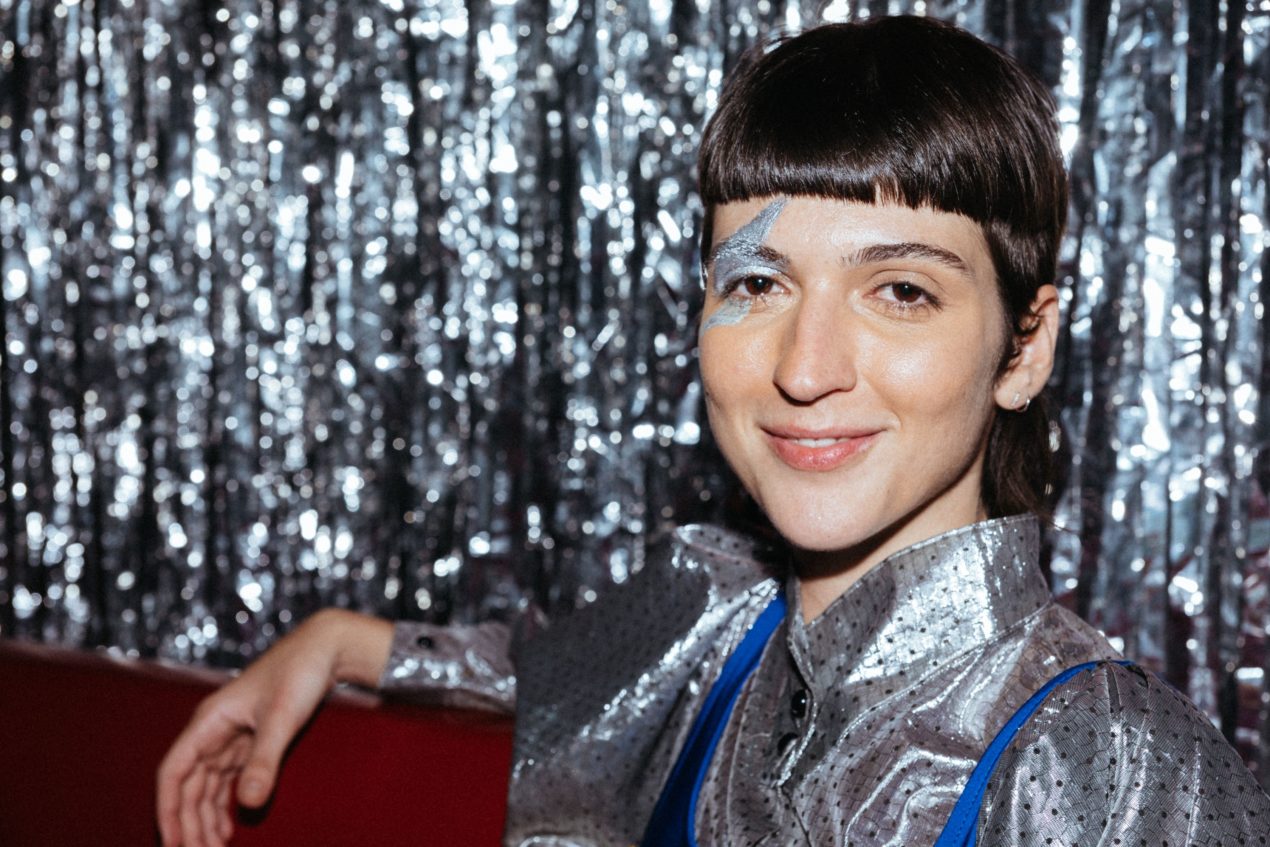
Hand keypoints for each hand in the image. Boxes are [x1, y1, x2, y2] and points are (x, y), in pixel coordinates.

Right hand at [156, 609, 393, 846]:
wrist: (325, 647)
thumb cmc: (299, 673)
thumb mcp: (281, 718)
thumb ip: (265, 761)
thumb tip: (249, 804)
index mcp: (209, 721)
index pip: (174, 772)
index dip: (169, 810)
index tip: (172, 842)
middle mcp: (213, 730)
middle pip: (189, 785)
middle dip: (189, 823)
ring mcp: (231, 736)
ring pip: (206, 786)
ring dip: (205, 818)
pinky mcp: (250, 740)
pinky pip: (227, 779)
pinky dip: (224, 805)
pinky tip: (228, 828)